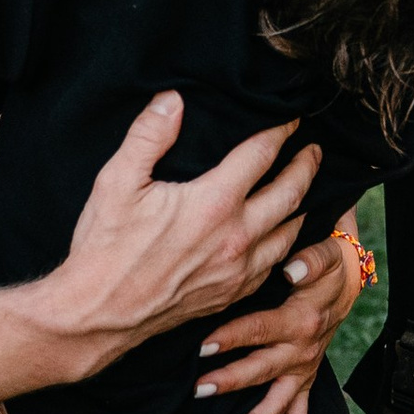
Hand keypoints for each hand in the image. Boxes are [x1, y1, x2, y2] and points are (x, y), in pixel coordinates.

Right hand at [37, 93, 318, 364]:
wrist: (99, 313)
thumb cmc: (105, 247)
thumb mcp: (117, 181)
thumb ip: (148, 136)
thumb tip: (172, 100)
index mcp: (213, 202)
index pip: (261, 155)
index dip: (280, 132)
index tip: (291, 119)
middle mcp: (236, 236)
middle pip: (289, 193)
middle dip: (305, 167)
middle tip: (314, 150)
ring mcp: (237, 269)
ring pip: (289, 233)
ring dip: (302, 206)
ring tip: (306, 191)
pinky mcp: (230, 293)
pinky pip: (273, 266)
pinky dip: (286, 245)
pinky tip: (282, 238)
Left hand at [195, 230, 356, 413]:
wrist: (348, 278)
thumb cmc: (328, 263)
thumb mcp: (325, 254)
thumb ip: (310, 260)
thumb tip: (291, 268)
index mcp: (300, 320)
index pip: (259, 330)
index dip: (231, 337)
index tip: (202, 346)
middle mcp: (302, 349)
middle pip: (262, 370)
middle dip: (230, 381)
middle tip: (199, 390)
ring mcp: (304, 368)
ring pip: (280, 401)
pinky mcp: (307, 378)